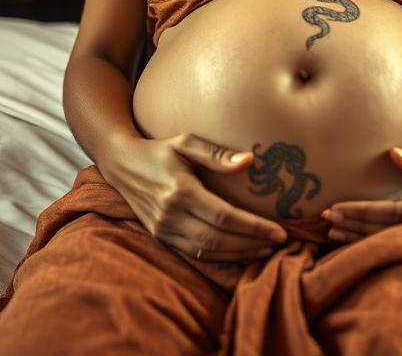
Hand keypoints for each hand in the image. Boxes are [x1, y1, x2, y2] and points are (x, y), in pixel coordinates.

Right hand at [103, 133, 287, 262]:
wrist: (122, 164)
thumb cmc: (159, 150)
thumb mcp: (186, 142)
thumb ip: (216, 153)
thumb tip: (249, 161)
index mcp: (180, 191)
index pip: (224, 217)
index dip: (253, 227)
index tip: (279, 231)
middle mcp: (171, 216)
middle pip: (218, 240)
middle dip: (250, 244)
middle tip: (278, 242)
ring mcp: (164, 230)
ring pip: (206, 252)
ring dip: (237, 255)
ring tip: (264, 250)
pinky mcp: (160, 238)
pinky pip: (193, 256)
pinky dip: (218, 260)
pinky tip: (238, 255)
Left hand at [322, 145, 401, 241]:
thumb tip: (392, 155)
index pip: (394, 213)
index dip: (364, 211)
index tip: (337, 208)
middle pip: (388, 232)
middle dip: (354, 227)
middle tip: (325, 221)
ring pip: (392, 242)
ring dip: (360, 238)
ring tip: (331, 234)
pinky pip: (399, 243)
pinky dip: (375, 241)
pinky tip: (354, 239)